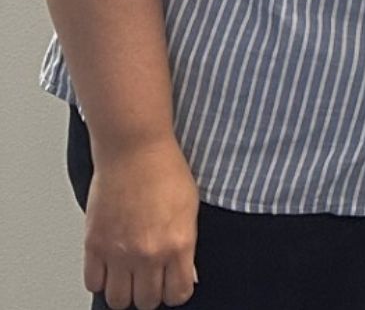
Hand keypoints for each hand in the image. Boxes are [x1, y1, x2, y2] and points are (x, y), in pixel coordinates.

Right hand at [83, 137, 198, 309]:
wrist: (135, 150)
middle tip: (150, 281)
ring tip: (129, 277)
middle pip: (147, 301)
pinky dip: (101, 281)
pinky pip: (93, 283)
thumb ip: (188, 246)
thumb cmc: (165, 171)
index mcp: (178, 245)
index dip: (177, 292)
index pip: (178, 294)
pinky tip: (110, 268)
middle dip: (151, 294)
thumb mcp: (191, 209)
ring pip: (118, 300)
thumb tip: (187, 274)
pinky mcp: (94, 244)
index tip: (173, 286)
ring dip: (125, 292)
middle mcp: (148, 253)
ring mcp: (118, 252)